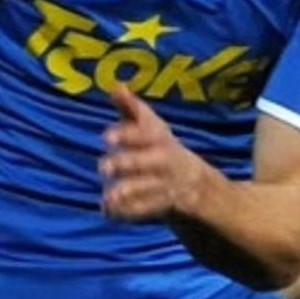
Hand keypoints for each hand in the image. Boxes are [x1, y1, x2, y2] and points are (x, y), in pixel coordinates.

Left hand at [99, 88, 208, 220]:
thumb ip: (131, 108)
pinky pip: (145, 212)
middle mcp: (164, 161)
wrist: (196, 184)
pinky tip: (108, 211)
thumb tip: (115, 85)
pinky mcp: (161, 206)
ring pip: (147, 189)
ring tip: (109, 197)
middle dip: (127, 164)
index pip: (145, 133)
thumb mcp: (151, 126)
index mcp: (160, 138)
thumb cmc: (161, 148)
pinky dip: (127, 213)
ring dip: (128, 193)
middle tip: (103, 168)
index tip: (106, 137)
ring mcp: (165, 185)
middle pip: (147, 162)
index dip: (126, 134)